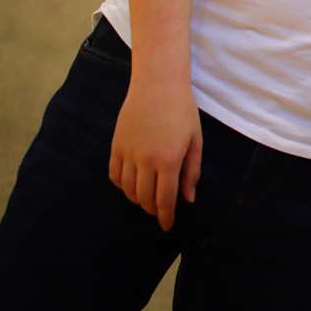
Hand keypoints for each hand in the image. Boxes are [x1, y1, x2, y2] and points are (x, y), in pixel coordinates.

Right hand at [109, 76, 201, 230]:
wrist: (157, 85)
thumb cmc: (182, 111)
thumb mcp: (195, 140)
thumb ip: (192, 171)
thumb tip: (188, 199)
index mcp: (169, 160)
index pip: (164, 199)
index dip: (165, 216)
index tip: (167, 225)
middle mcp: (145, 160)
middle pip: (144, 198)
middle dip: (152, 209)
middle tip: (159, 210)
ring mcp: (128, 153)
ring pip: (128, 190)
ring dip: (138, 199)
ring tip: (147, 198)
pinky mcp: (115, 146)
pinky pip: (115, 176)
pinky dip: (122, 186)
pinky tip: (132, 184)